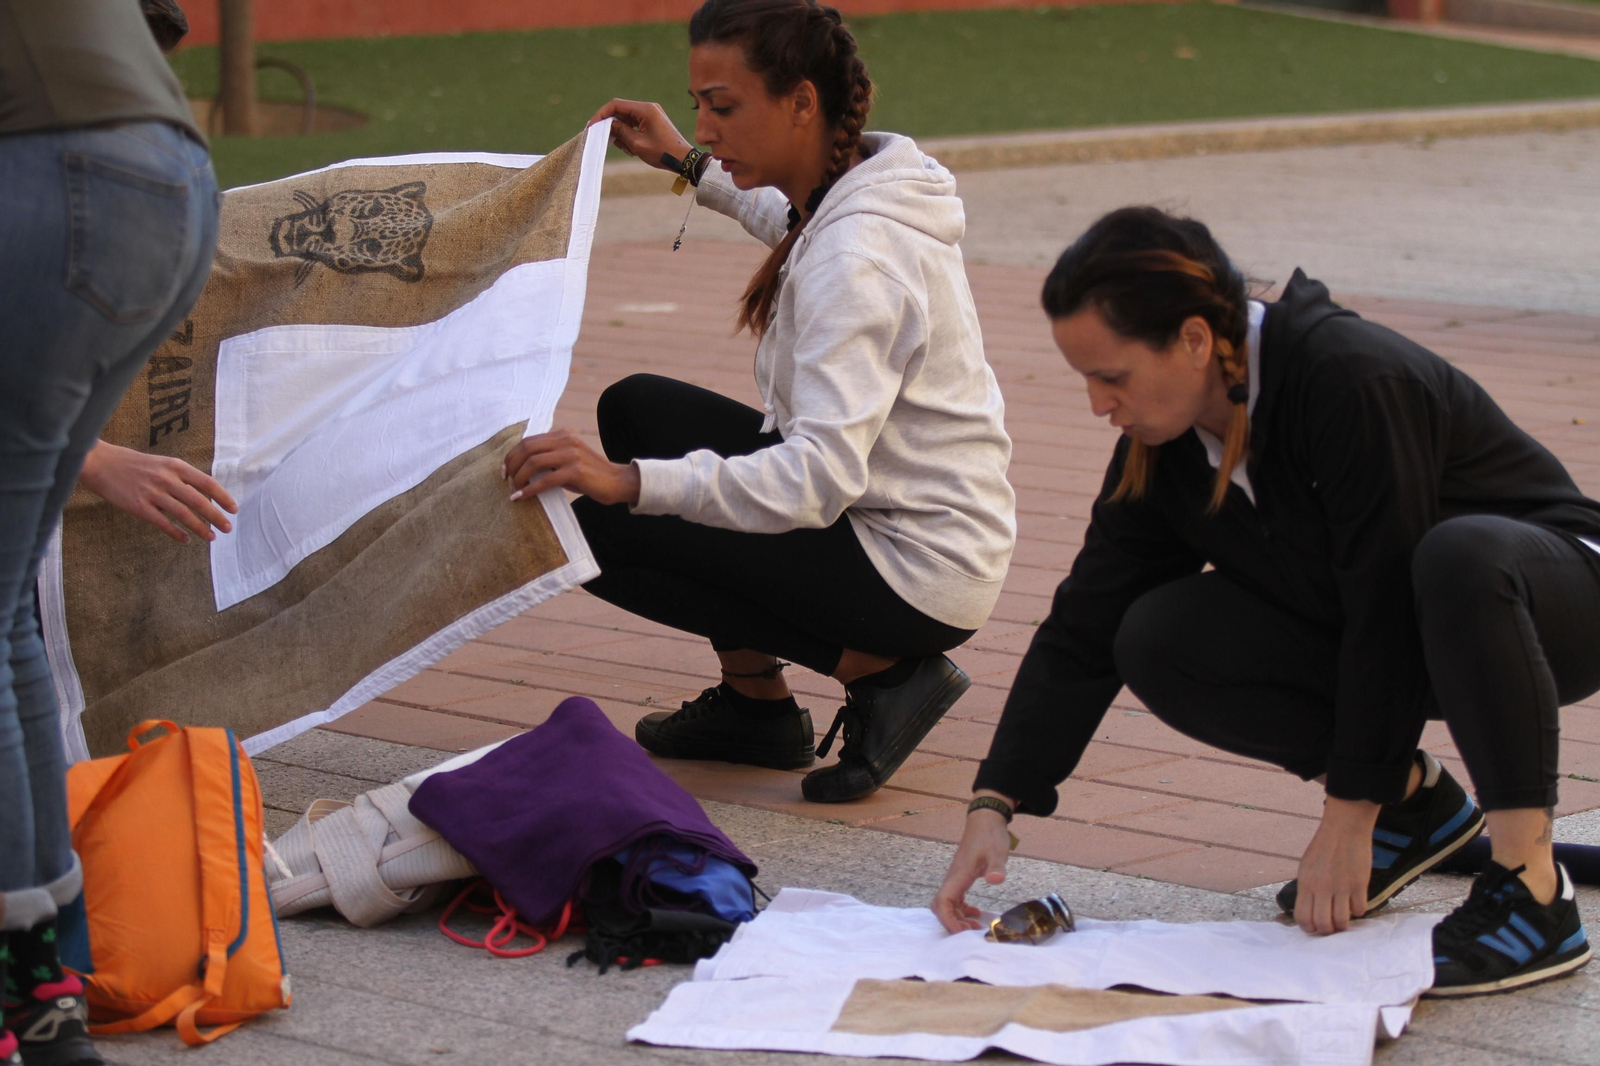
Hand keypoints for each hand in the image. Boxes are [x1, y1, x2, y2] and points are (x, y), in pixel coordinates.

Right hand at [77, 441, 236, 543]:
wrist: (100, 463)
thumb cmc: (134, 464)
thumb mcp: (162, 463)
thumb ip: (181, 476)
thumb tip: (204, 494)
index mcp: (176, 466)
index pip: (207, 483)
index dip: (223, 497)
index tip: (233, 509)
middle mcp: (167, 479)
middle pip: (199, 501)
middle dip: (216, 517)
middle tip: (228, 528)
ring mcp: (152, 493)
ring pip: (184, 514)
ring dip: (200, 528)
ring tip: (211, 538)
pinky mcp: (138, 506)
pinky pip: (163, 523)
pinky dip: (176, 533)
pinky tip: (185, 539)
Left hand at [502, 430, 640, 505]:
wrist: (617, 482)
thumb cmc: (590, 476)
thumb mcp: (568, 461)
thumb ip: (550, 459)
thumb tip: (522, 469)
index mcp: (563, 435)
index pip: (529, 441)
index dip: (512, 455)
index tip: (505, 470)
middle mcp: (566, 441)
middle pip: (527, 448)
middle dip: (512, 465)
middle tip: (506, 480)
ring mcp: (571, 455)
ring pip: (534, 462)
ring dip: (519, 477)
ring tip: (514, 489)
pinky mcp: (576, 471)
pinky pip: (545, 479)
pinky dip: (530, 489)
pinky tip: (522, 497)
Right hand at [588, 98, 691, 169]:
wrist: (684, 160)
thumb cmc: (663, 152)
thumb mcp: (637, 144)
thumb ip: (620, 131)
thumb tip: (607, 124)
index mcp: (645, 109)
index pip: (616, 105)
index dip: (602, 114)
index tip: (592, 125)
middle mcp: (648, 108)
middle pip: (621, 111)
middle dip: (612, 126)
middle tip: (606, 140)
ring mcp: (651, 114)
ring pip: (626, 119)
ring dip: (621, 133)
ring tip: (625, 149)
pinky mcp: (652, 122)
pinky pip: (634, 124)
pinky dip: (629, 134)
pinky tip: (630, 148)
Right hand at [933, 793, 1014, 933]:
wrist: (985, 820)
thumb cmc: (990, 835)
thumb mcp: (997, 851)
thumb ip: (996, 867)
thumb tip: (995, 881)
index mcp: (958, 875)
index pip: (943, 901)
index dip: (948, 919)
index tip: (961, 932)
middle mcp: (953, 878)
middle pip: (940, 906)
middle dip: (951, 922)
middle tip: (970, 932)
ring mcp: (956, 878)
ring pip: (947, 904)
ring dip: (957, 918)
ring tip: (975, 928)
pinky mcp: (962, 877)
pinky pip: (955, 899)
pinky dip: (962, 910)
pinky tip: (975, 914)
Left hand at [1294, 796, 1378, 935]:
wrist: (1344, 828)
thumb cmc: (1324, 847)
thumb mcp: (1307, 868)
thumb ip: (1308, 889)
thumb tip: (1310, 910)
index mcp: (1306, 884)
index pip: (1303, 917)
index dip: (1309, 928)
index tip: (1315, 928)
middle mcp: (1321, 889)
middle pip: (1323, 925)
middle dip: (1327, 931)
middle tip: (1332, 926)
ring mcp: (1341, 888)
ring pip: (1342, 922)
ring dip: (1343, 924)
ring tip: (1344, 916)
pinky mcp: (1359, 885)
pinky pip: (1359, 910)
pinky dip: (1358, 910)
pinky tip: (1356, 901)